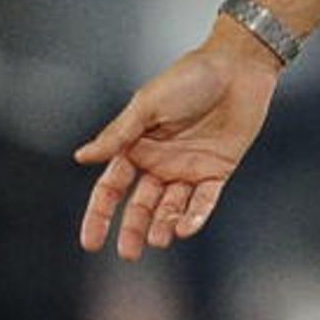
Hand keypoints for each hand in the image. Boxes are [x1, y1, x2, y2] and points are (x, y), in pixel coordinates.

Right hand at [74, 28, 280, 259]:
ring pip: (170, 208)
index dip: (100, 214)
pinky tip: (185, 228)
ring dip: (163, 226)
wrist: (237, 65)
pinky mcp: (217, 171)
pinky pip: (203, 201)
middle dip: (133, 229)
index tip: (90, 243)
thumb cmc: (190, 77)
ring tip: (158, 239)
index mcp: (138, 145)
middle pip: (140, 205)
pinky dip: (194, 217)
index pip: (112, 187)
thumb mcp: (148, 104)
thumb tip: (82, 156)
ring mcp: (189, 168)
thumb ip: (119, 134)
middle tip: (129, 253)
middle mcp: (161, 161)